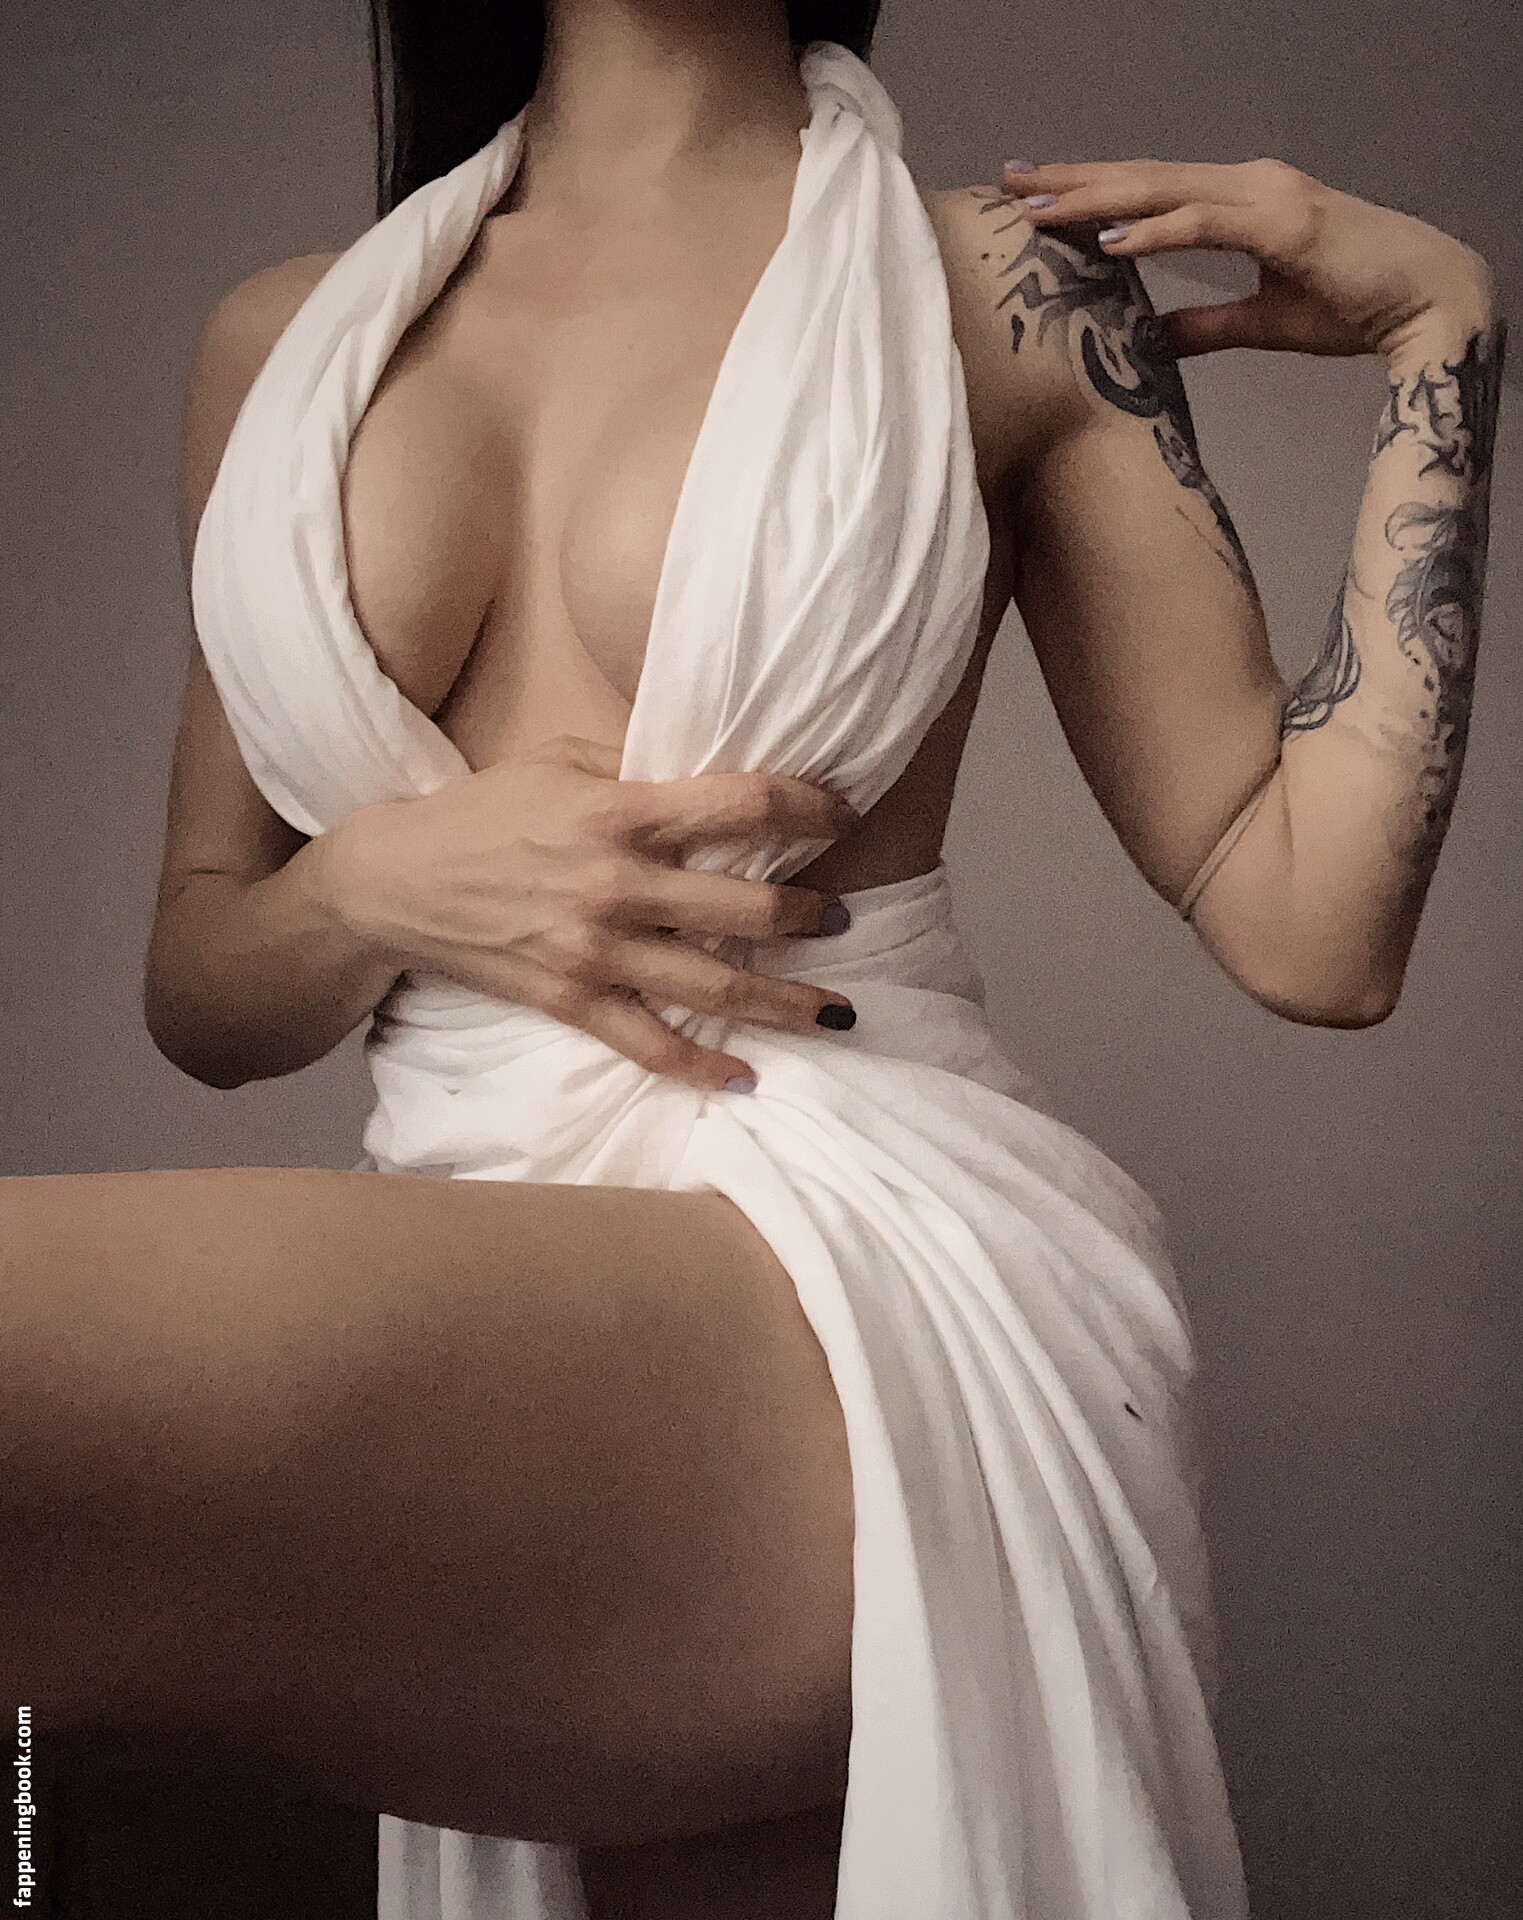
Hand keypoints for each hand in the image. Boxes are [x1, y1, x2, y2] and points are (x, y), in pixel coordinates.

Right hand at [322, 733, 862, 1091]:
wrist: (396, 881)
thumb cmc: (483, 811)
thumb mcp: (559, 760)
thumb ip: (638, 768)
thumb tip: (717, 772)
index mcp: (619, 811)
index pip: (742, 806)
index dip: (808, 809)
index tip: (842, 815)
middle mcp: (617, 884)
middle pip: (746, 908)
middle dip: (809, 916)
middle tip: (842, 919)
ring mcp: (595, 950)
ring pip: (715, 986)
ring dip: (786, 1001)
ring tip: (836, 1010)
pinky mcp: (571, 1001)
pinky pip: (649, 1045)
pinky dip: (700, 1067)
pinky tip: (745, 1076)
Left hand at [1002, 155, 1498, 362]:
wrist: (1426, 305)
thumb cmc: (1354, 306)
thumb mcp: (1260, 322)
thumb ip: (1203, 326)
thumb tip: (1150, 340)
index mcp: (1242, 202)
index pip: (1151, 190)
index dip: (1092, 192)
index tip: (1035, 198)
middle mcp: (1248, 185)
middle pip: (1144, 178)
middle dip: (1074, 180)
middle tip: (1009, 181)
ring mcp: (1268, 197)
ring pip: (1164, 189)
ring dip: (1098, 198)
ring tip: (1038, 208)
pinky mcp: (1287, 224)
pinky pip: (1206, 223)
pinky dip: (1155, 230)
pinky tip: (1108, 239)